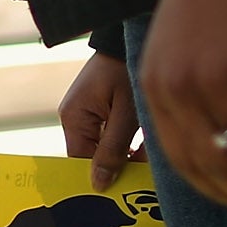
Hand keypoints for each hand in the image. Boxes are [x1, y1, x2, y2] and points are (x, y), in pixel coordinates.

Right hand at [60, 51, 144, 190]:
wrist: (130, 37)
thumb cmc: (128, 70)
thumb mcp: (126, 113)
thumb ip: (113, 149)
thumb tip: (98, 184)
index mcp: (74, 117)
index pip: (80, 160)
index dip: (100, 176)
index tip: (126, 188)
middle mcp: (75, 117)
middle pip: (94, 156)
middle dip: (120, 164)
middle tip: (145, 173)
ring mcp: (87, 113)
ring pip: (106, 147)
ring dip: (130, 153)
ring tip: (151, 153)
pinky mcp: (101, 110)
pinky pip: (112, 135)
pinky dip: (131, 141)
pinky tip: (149, 143)